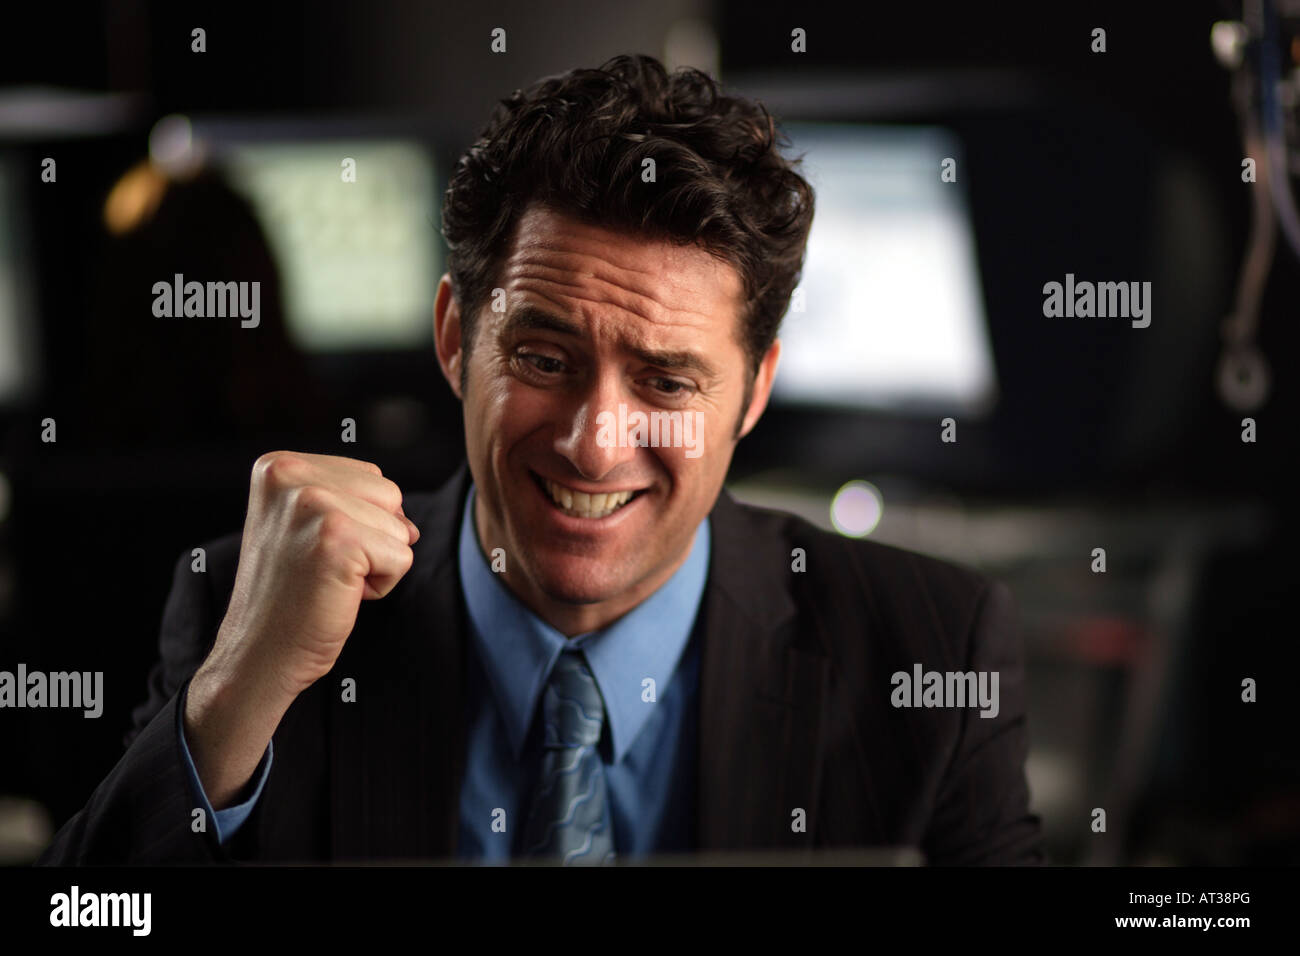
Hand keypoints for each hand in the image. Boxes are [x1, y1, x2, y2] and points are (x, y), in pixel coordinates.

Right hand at [184, 451, 417, 807]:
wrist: (259, 655)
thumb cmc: (290, 597)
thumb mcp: (306, 528)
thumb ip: (350, 504)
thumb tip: (411, 525)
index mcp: (278, 465)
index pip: (370, 478)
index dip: (358, 523)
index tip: (313, 551)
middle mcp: (289, 475)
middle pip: (390, 495)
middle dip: (373, 539)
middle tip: (322, 570)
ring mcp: (312, 504)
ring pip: (400, 526)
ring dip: (377, 562)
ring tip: (329, 581)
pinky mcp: (336, 538)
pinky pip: (402, 556)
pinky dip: (382, 585)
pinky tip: (338, 595)